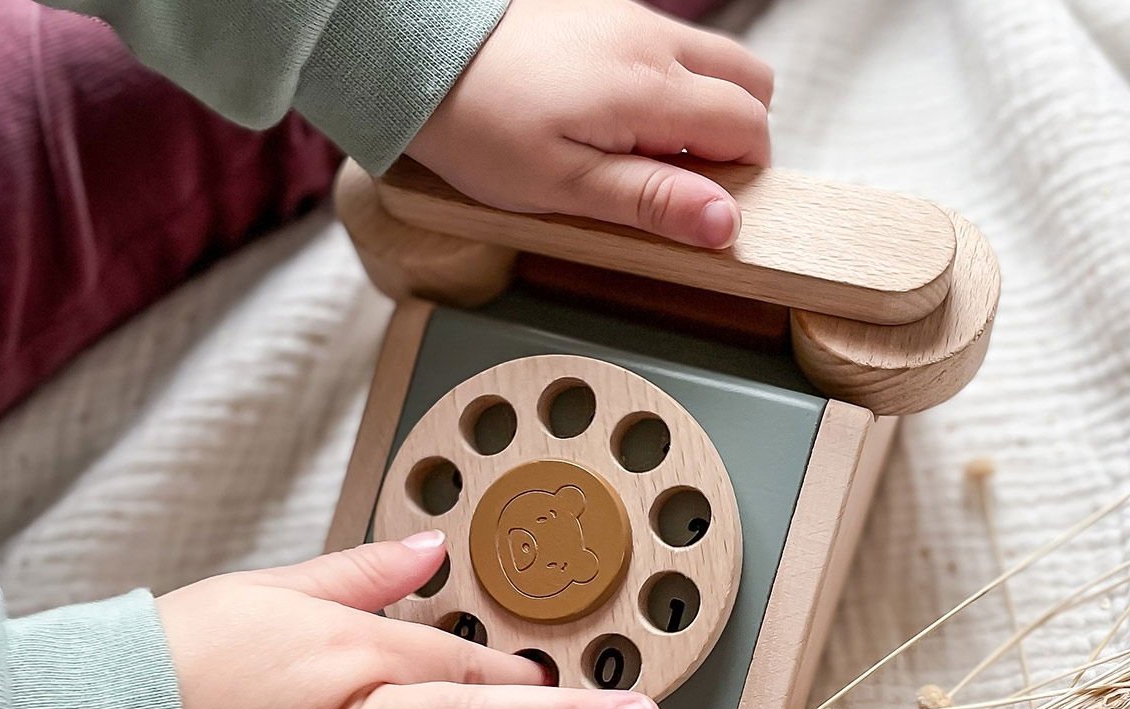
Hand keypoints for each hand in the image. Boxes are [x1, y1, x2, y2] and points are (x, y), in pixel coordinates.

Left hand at [408, 0, 772, 247]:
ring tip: (643, 154)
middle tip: (677, 183)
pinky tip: (616, 122)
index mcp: (651, 88)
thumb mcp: (567, 187)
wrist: (423, 64)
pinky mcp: (609, 17)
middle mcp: (655, 41)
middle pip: (752, 82)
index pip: (749, 126)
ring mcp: (634, 20)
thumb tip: (725, 222)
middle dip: (736, 138)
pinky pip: (673, 50)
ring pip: (716, 61)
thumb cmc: (484, 131)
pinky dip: (670, 90)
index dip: (741, 176)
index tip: (700, 208)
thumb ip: (652, 201)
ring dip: (705, 112)